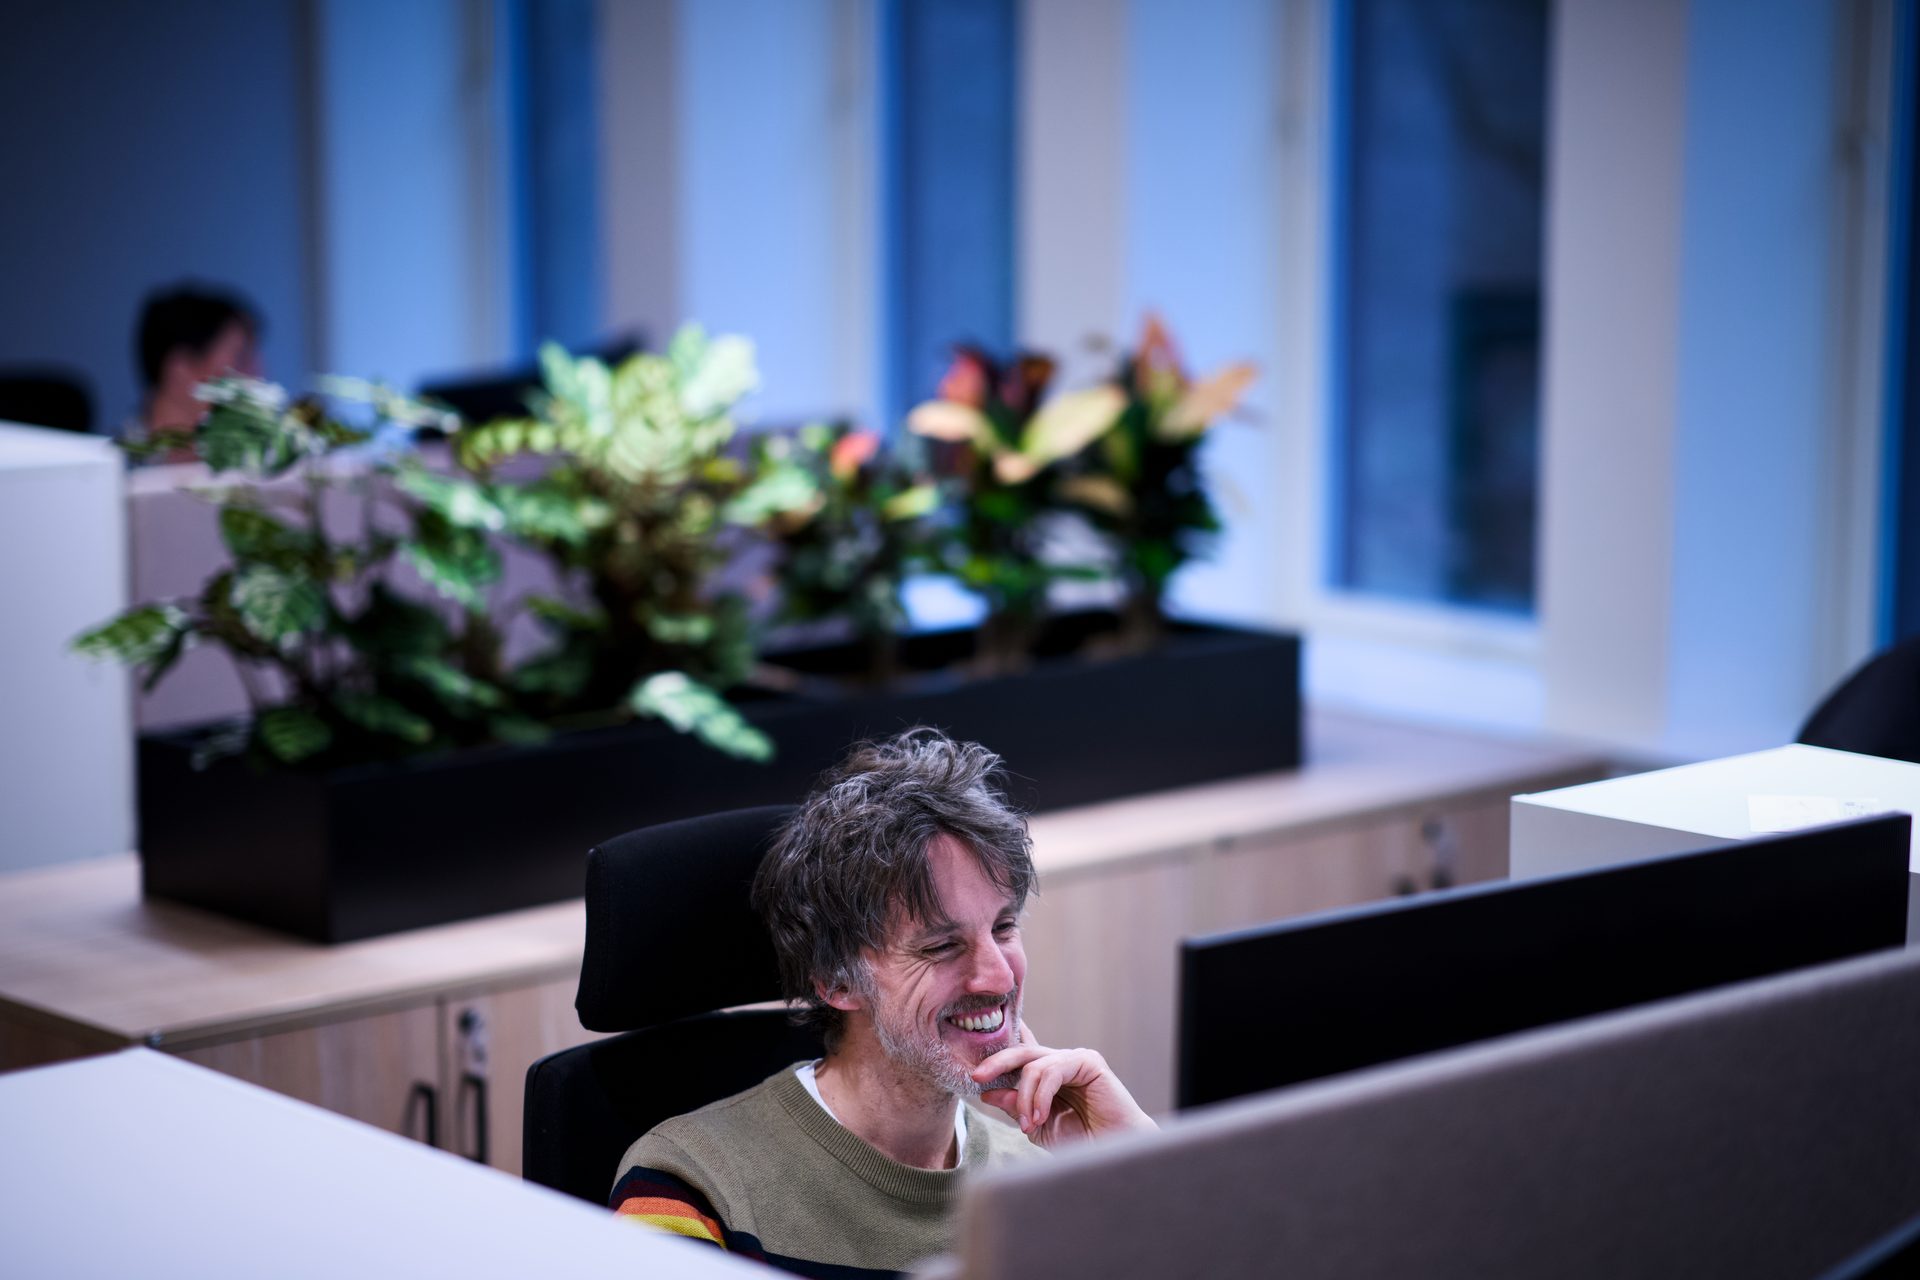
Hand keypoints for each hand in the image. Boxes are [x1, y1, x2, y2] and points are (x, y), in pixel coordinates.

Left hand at [972, 1021, 1157, 1147]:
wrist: (1111, 1154)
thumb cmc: (1079, 1141)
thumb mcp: (1037, 1126)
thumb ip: (1016, 1107)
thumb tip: (987, 1091)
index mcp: (1046, 1075)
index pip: (1018, 1054)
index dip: (997, 1051)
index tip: (972, 1061)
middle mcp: (1058, 1062)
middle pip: (1020, 1052)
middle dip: (995, 1063)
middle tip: (977, 1077)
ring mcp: (1074, 1059)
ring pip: (1033, 1065)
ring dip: (1025, 1097)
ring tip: (1029, 1125)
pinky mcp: (1088, 1061)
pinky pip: (1052, 1070)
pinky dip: (1041, 1095)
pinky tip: (1040, 1116)